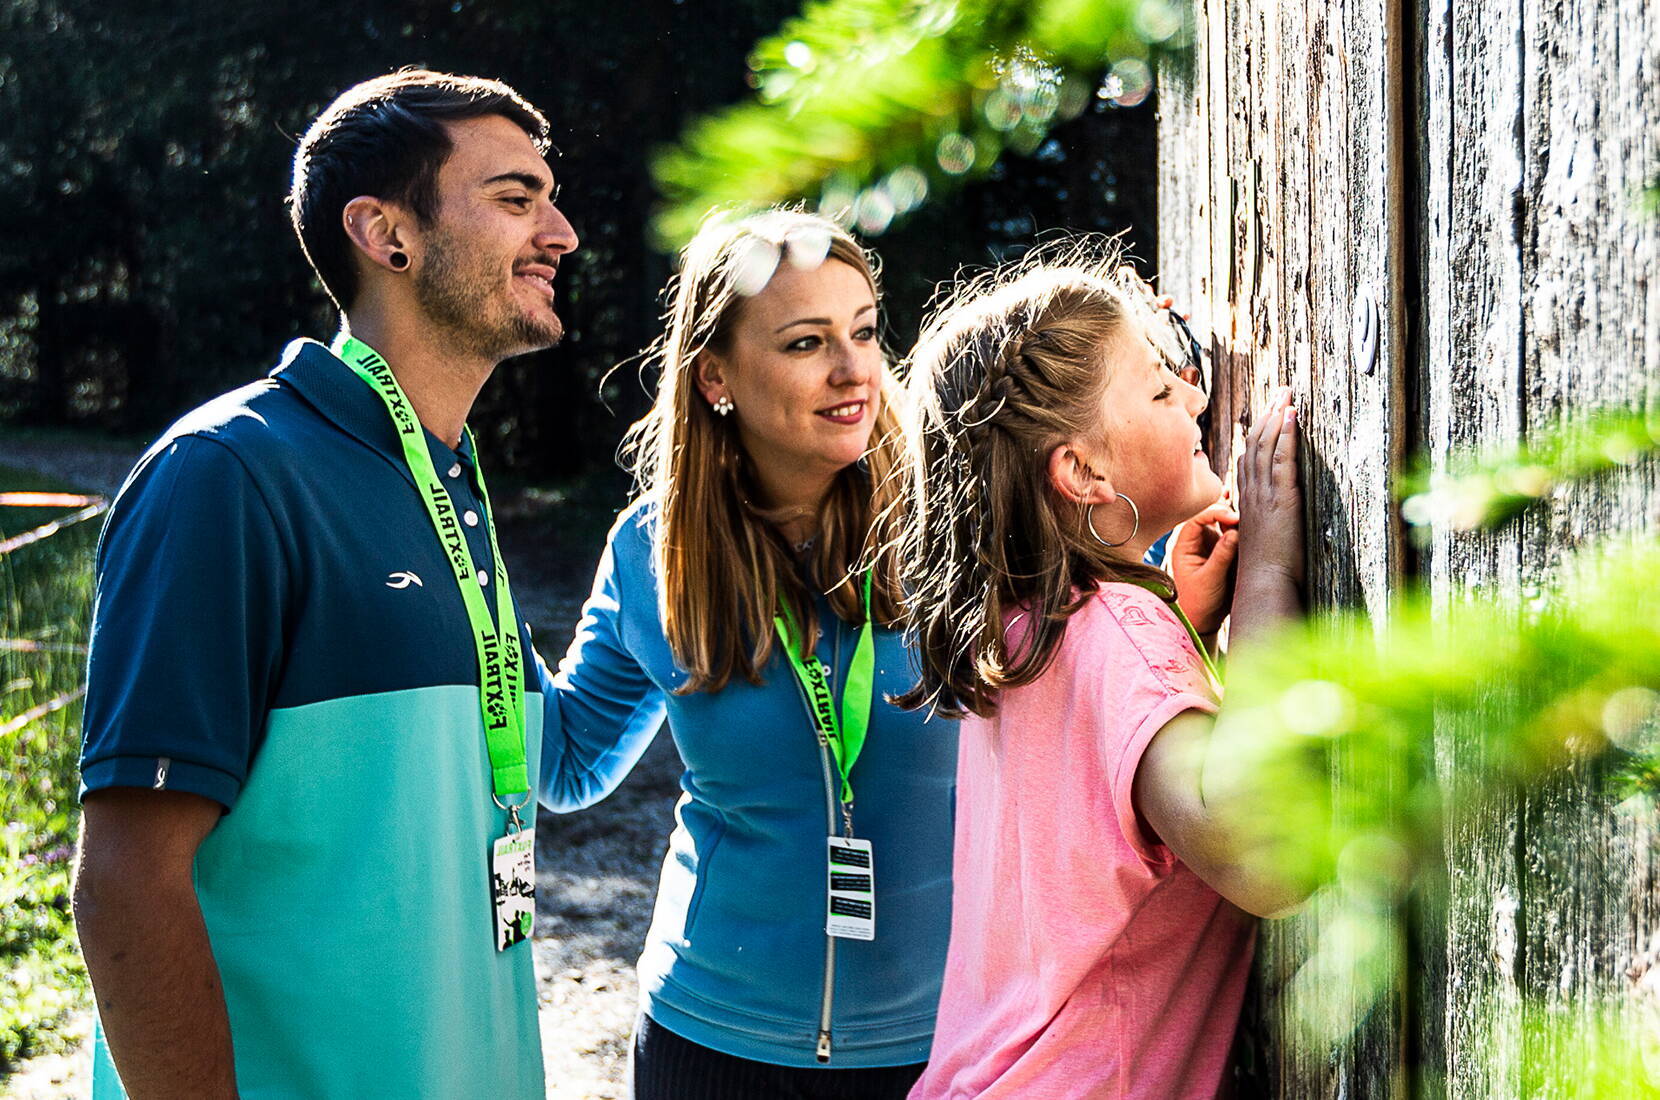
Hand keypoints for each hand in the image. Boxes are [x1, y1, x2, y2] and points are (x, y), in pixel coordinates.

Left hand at [1171, 497, 1238, 635]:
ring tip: (1248, 522)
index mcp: (1185, 545)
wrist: (1203, 619)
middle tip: (1243, 520)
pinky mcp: (1223, 551)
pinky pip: (1231, 534)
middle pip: (1210, 516)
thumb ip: (1221, 555)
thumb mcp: (1209, 579)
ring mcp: (1210, 544)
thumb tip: (1234, 532)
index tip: (1233, 518)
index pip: (1197, 519)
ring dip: (1234, 520)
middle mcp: (1197, 541)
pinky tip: (1248, 527)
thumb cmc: (1198, 601)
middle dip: (1226, 513)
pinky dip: (1240, 529)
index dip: (1215, 512)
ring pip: (1222, 523)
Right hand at [1234, 386, 1304, 594]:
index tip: (1267, 415)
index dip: (1257, 434)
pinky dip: (1285, 435)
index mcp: (1247, 503)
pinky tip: (1291, 417)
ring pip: (1265, 447)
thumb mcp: (1264, 542)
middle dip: (1268, 416)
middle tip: (1279, 393)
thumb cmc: (1266, 573)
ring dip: (1276, 418)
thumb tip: (1277, 520)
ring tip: (1286, 396)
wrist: (1263, 585)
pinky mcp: (1281, 499)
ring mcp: (1264, 495)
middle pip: (1255, 446)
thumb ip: (1267, 524)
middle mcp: (1252, 494)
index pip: (1248, 459)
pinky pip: (1281, 460)